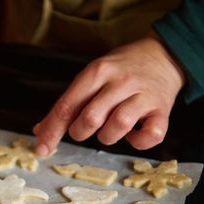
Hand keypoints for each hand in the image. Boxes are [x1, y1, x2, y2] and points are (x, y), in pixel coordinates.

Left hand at [33, 32, 185, 154]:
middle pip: (90, 117)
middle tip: (84, 129)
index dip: (52, 131)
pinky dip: (139, 142)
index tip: (42, 149)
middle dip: (80, 132)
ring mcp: (144, 95)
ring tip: (109, 130)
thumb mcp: (91, 76)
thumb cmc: (121, 70)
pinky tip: (134, 135)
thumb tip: (40, 132)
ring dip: (107, 137)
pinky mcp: (163, 110)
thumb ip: (68, 103)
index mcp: (97, 72)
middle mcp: (120, 82)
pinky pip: (151, 135)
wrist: (164, 55)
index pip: (67, 106)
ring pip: (118, 126)